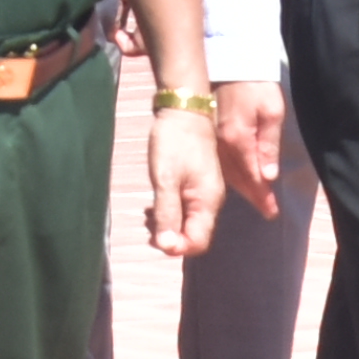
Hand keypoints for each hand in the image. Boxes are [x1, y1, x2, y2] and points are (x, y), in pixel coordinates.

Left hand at [140, 96, 223, 263]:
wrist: (184, 110)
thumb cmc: (174, 143)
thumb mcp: (166, 180)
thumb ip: (168, 214)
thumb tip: (168, 247)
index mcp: (208, 203)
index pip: (197, 242)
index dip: (176, 247)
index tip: (154, 238)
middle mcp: (210, 202)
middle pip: (193, 235)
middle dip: (170, 238)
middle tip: (147, 226)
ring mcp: (204, 193)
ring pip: (187, 223)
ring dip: (167, 226)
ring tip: (147, 216)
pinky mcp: (195, 185)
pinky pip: (184, 209)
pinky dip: (168, 213)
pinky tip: (153, 207)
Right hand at [210, 80, 287, 210]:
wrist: (230, 62)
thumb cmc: (256, 85)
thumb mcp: (272, 111)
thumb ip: (269, 144)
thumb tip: (268, 176)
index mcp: (239, 140)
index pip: (253, 176)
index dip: (263, 195)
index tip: (272, 212)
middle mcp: (223, 146)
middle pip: (240, 179)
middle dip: (255, 196)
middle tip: (268, 211)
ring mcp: (214, 141)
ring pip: (228, 173)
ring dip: (243, 188)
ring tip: (258, 200)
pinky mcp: (211, 136)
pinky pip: (221, 163)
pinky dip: (232, 176)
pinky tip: (239, 181)